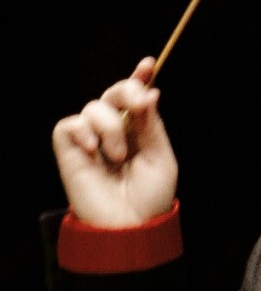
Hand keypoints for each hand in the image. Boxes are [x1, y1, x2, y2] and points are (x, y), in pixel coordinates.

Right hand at [52, 56, 177, 226]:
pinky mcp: (70, 152)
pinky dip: (84, 131)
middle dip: (127, 89)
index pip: (137, 97)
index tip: (148, 64)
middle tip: (138, 104)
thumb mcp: (160, 156)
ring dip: (111, 126)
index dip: (140, 78)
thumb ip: (151, 125)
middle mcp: (115, 131)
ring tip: (119, 156)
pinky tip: (94, 150)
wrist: (129, 227)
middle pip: (114, 92)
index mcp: (139, 130)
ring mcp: (91, 140)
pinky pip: (70, 124)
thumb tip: (149, 91)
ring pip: (94, 106)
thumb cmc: (149, 196)